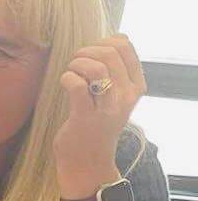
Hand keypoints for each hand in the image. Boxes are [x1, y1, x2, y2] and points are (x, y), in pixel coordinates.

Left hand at [54, 33, 144, 198]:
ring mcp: (107, 108)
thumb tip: (119, 37)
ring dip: (77, 63)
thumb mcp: (116, 97)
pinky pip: (77, 85)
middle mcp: (126, 96)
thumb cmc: (96, 126)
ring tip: (70, 71)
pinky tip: (65, 82)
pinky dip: (68, 77)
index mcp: (136, 87)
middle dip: (86, 51)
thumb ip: (118, 71)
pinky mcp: (85, 117)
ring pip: (96, 68)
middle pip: (109, 54)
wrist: (88, 162)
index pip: (125, 48)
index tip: (91, 52)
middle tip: (75, 62)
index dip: (103, 42)